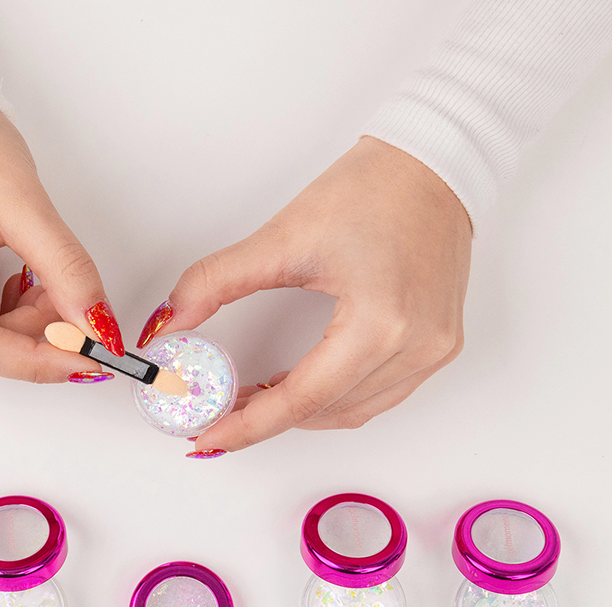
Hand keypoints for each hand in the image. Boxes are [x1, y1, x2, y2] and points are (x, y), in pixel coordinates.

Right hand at [0, 103, 122, 392]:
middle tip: (69, 303)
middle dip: (31, 344)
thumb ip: (65, 268)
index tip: (89, 359)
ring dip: (22, 340)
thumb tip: (98, 328)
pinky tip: (22, 296)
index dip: (36, 362)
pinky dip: (8, 333)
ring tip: (42, 289)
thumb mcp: (23, 200)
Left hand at [142, 136, 471, 450]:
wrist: (433, 162)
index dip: (249, 425)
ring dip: (299, 413)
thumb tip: (173, 321)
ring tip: (251, 400)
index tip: (209, 439)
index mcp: (381, 322)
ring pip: (352, 412)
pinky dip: (333, 399)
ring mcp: (433, 351)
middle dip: (265, 420)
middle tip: (217, 414)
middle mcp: (416, 347)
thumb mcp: (284, 237)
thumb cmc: (374, 188)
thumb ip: (217, 282)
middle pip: (324, 411)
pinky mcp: (439, 346)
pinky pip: (379, 397)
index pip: (301, 398)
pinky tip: (299, 386)